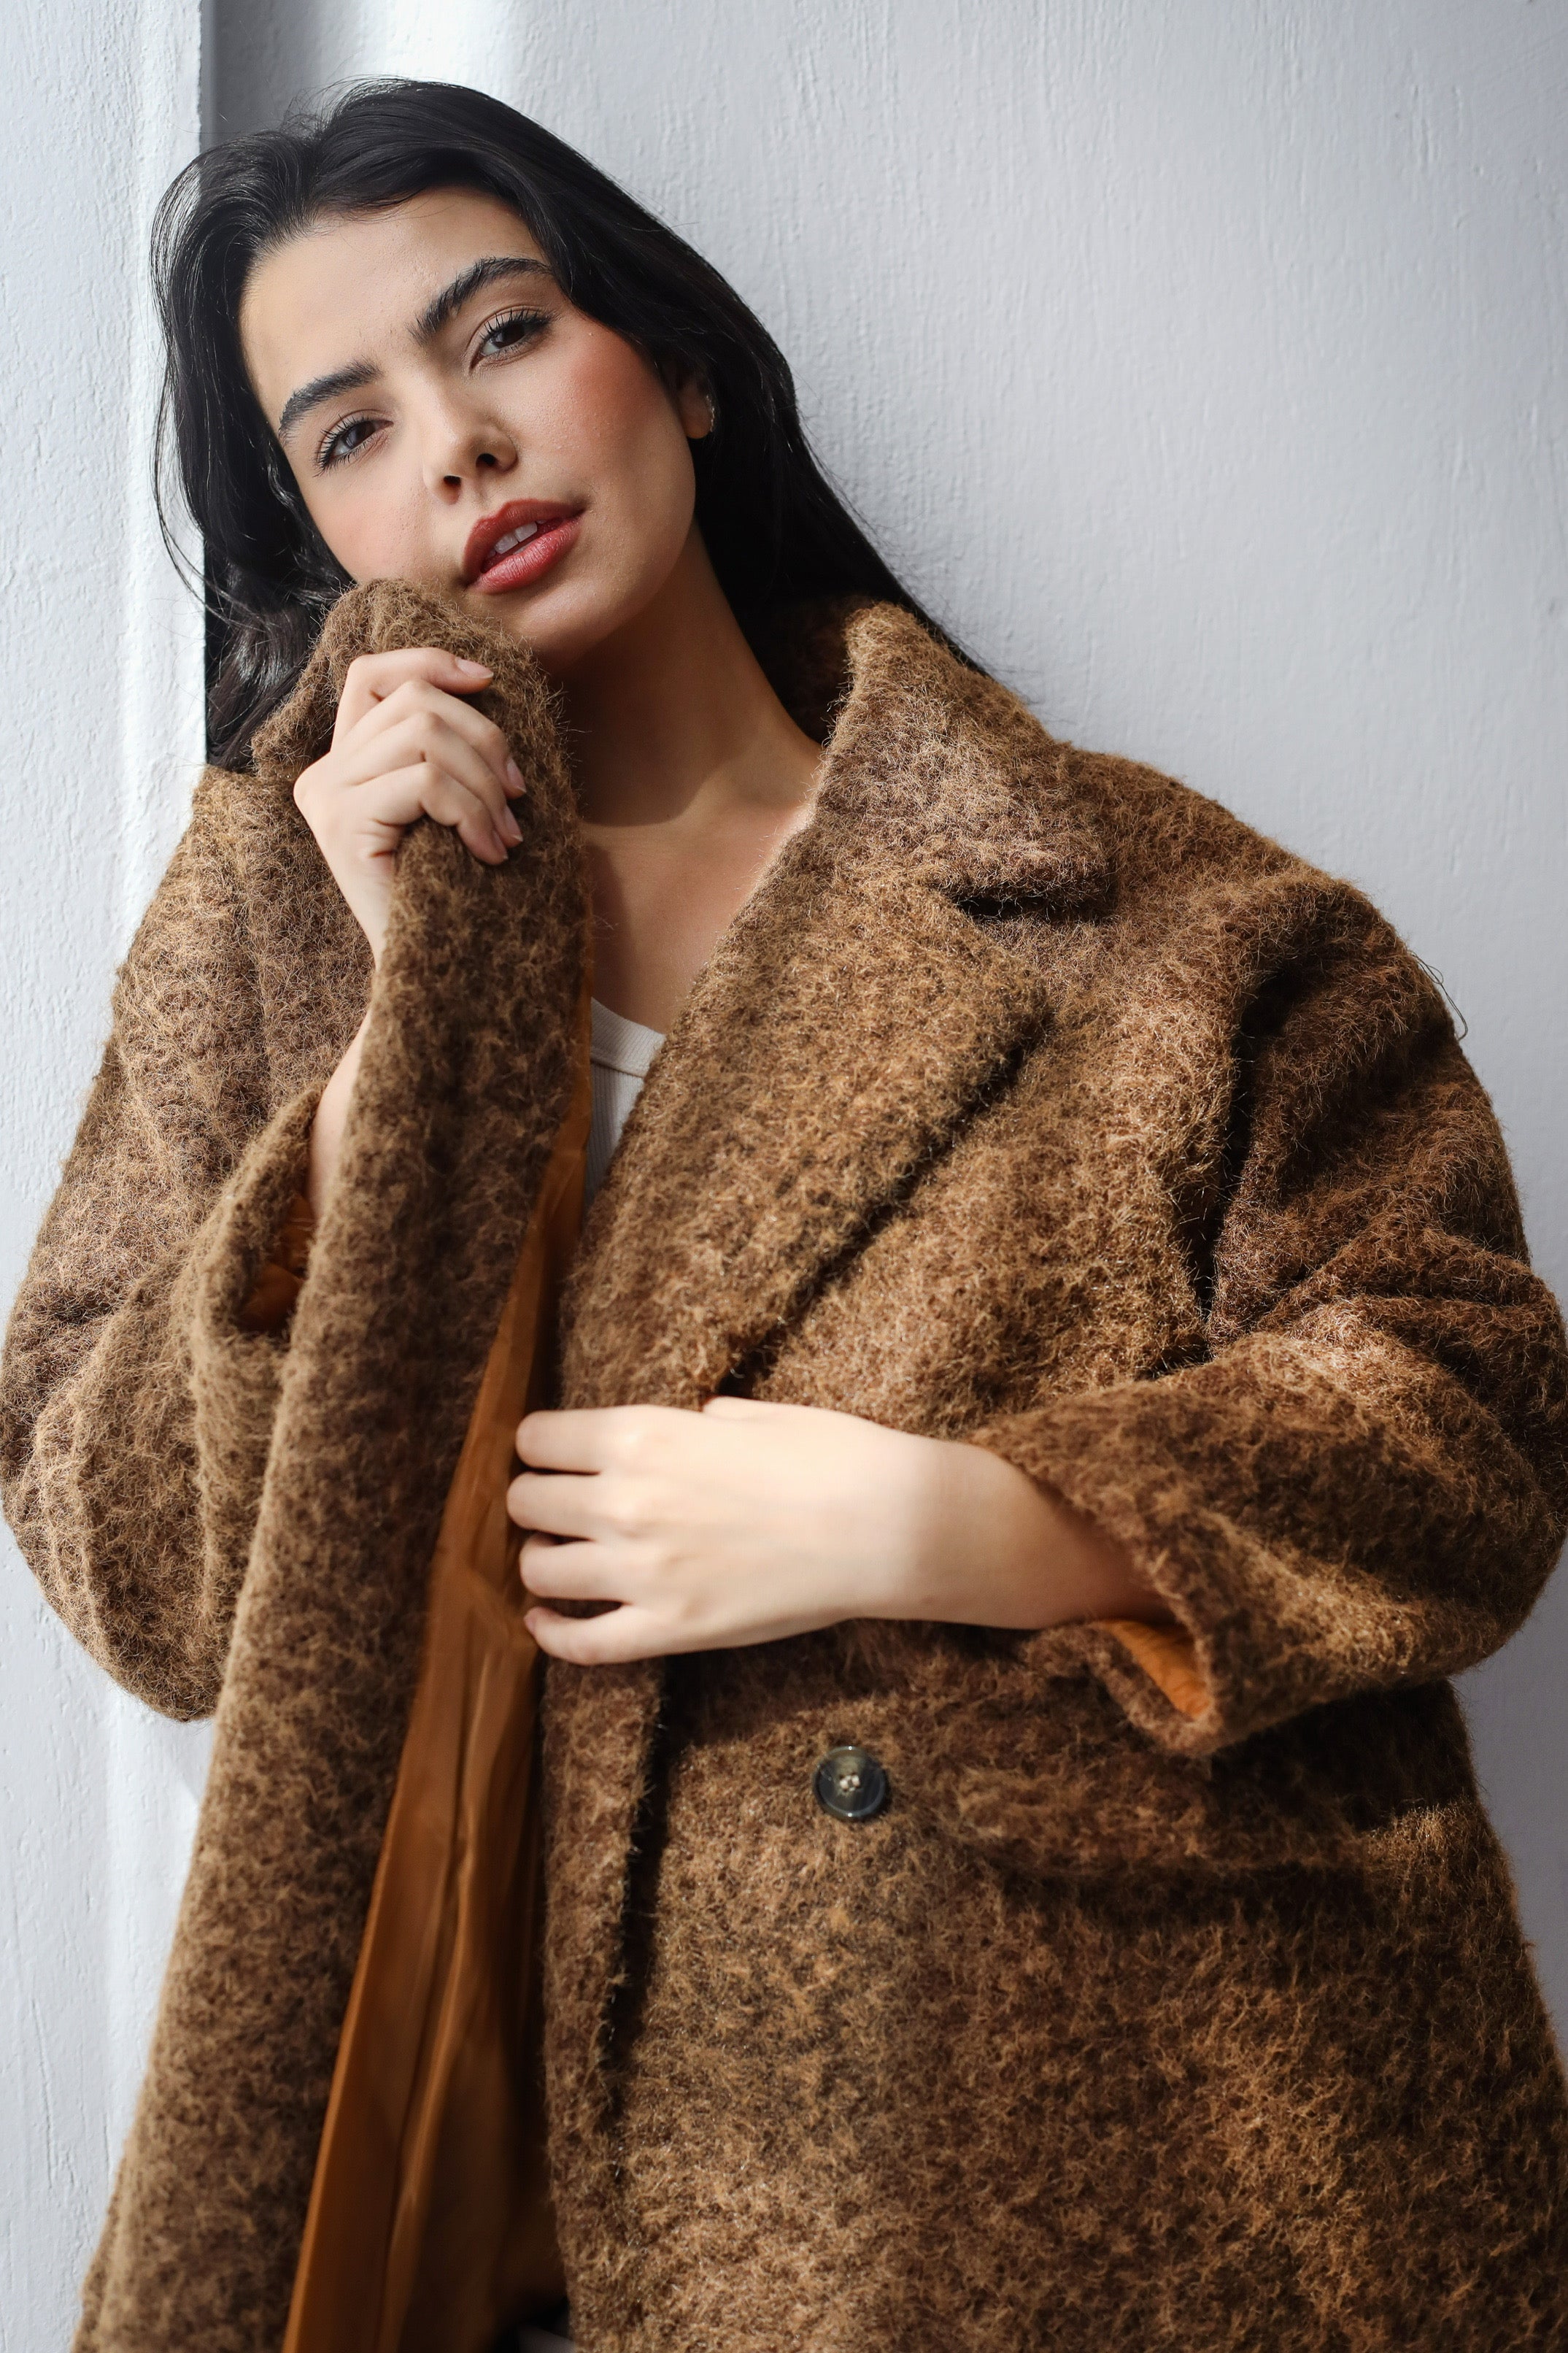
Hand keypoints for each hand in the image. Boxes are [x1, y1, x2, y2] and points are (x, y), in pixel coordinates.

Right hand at [293, 646, 523, 960]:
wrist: (428, 975)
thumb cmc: (449, 893)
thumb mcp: (446, 808)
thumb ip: (442, 750)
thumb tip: (483, 680)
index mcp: (342, 762)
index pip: (372, 674)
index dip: (429, 662)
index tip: (487, 681)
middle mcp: (322, 773)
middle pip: (413, 702)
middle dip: (484, 740)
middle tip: (516, 800)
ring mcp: (326, 796)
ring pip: (425, 735)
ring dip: (484, 783)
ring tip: (506, 834)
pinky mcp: (342, 824)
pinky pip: (427, 782)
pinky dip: (473, 813)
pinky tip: (489, 853)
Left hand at [508, 1396, 1159, 1664]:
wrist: (887, 1525)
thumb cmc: (831, 1457)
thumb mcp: (754, 1413)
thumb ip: (701, 1420)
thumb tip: (692, 1422)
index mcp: (642, 1434)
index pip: (537, 1439)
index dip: (539, 1447)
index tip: (551, 1455)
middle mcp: (626, 1500)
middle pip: (526, 1503)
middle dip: (536, 1502)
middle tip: (557, 1507)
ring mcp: (644, 1572)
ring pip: (538, 1571)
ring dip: (542, 1562)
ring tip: (562, 1558)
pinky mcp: (671, 1630)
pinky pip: (581, 1644)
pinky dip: (551, 1634)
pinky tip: (546, 1621)